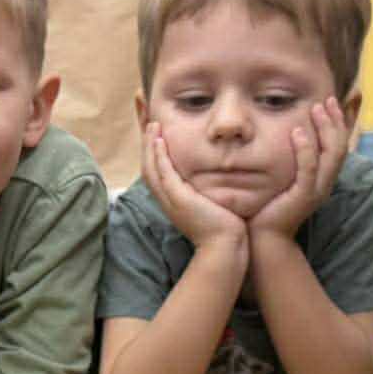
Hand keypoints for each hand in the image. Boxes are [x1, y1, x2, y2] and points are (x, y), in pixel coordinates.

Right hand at [141, 124, 246, 254]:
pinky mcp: (179, 199)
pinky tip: (160, 140)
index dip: (153, 154)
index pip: (157, 173)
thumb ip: (211, 192)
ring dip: (149, 146)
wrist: (226, 248)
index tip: (156, 135)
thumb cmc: (226, 230)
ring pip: (151, 169)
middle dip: (146, 146)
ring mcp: (171, 200)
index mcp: (174, 201)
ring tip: (152, 126)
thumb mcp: (214, 206)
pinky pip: (163, 173)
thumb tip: (221, 178)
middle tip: (150, 125)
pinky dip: (159, 156)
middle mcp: (168, 201)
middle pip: (148, 168)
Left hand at [250, 98, 350, 239]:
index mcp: (322, 177)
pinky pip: (308, 169)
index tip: (331, 101)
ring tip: (316, 108)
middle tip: (326, 99)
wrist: (264, 238)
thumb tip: (282, 134)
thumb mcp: (282, 177)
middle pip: (340, 146)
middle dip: (335, 120)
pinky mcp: (303, 197)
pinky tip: (297, 132)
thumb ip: (288, 159)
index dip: (339, 122)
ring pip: (331, 154)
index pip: (339, 145)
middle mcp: (324, 182)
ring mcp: (316, 190)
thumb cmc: (268, 207)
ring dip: (324, 128)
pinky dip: (306, 149)